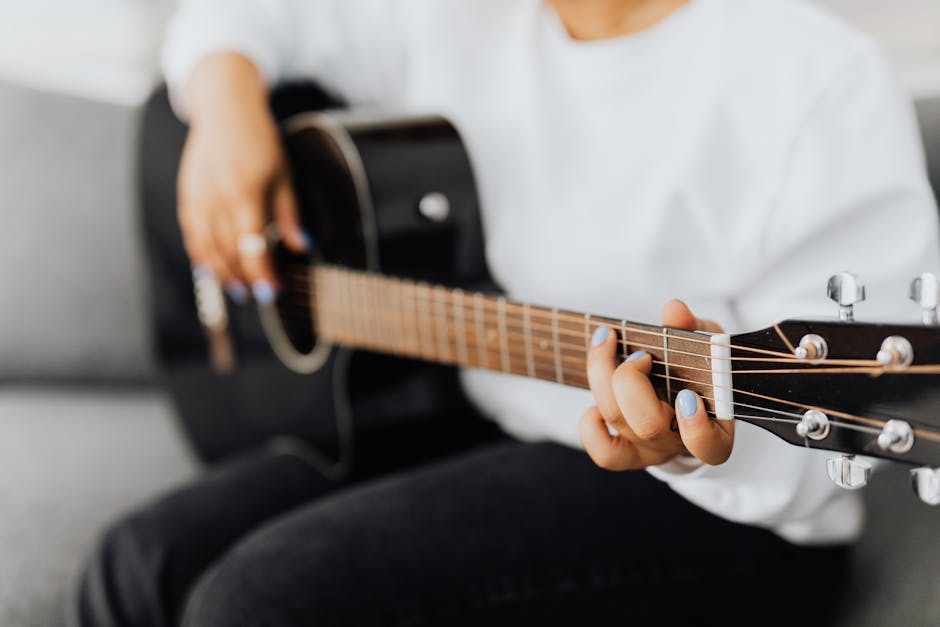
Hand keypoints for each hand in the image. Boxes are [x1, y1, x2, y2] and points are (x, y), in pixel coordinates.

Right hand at [177, 53, 309, 301]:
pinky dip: (201, 256)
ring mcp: (198, 198)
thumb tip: (301, 247)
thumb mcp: (284, 175)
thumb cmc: (260, 141)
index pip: (252, 246)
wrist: (224, 109)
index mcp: (245, 193)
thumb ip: (290, 214)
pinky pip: (192, 235)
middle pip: (226, 253)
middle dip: (243, 279)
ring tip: (238, 290)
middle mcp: (217, 199)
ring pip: (205, 249)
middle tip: (258, 298)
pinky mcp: (187, 196)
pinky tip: (213, 270)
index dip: (262, 273)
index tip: (273, 292)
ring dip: (221, 274)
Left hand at [579, 299, 733, 469]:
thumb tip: (674, 310)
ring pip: (617, 421)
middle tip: (640, 354)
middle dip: (632, 381)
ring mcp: (650, 450)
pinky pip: (602, 450)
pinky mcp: (626, 452)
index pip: (709, 446)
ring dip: (603, 377)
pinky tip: (599, 392)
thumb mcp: (708, 345)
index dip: (695, 426)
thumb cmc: (703, 370)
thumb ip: (695, 328)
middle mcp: (679, 443)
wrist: (689, 394)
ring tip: (607, 342)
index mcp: (714, 427)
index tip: (686, 394)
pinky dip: (591, 423)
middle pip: (648, 426)